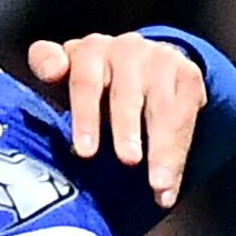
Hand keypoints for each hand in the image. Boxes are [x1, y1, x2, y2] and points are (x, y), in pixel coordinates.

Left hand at [28, 31, 205, 207]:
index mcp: (86, 52)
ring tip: (157, 184)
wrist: (140, 62)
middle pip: (124, 96)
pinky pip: (186, 117)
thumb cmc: (90, 80)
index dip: (85, 115)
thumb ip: (48, 67)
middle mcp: (124, 49)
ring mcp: (158, 59)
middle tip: (127, 162)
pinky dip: (178, 154)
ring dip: (161, 149)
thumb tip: (52, 71)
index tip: (84, 151)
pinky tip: (169, 185)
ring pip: (161, 109)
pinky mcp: (187, 73)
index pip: (83, 81)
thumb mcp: (62, 75)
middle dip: (126, 130)